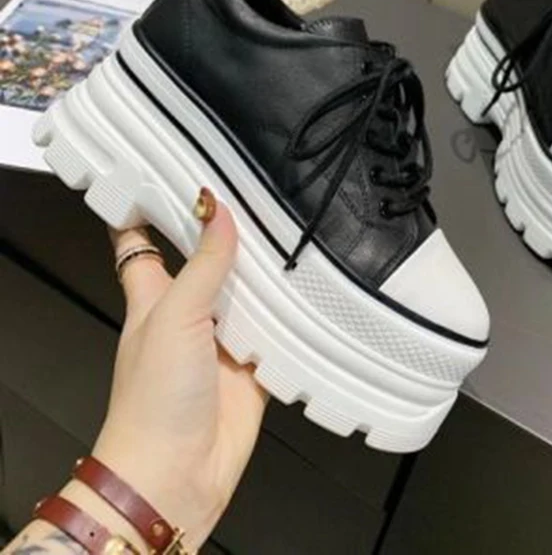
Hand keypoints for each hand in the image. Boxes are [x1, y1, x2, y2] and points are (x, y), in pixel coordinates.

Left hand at [90, 194, 266, 549]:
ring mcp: (220, 342)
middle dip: (229, 236)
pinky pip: (277, 336)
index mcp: (153, 296)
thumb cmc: (152, 401)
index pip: (143, 241)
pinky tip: (311, 298)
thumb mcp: (174, 316)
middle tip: (258, 198)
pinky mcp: (251, 370)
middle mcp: (187, 315)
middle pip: (207, 262)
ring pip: (246, 296)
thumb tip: (216, 212)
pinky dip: (292, 322)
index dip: (151, 208)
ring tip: (294, 236)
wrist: (175, 475)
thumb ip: (202, 264)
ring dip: (266, 278)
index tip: (170, 174)